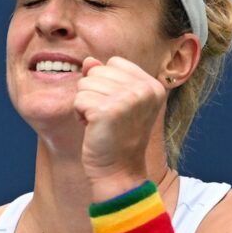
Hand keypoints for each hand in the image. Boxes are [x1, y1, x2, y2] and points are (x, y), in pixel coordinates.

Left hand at [74, 56, 168, 196]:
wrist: (119, 171)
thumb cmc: (117, 138)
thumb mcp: (118, 102)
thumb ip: (106, 78)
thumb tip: (89, 61)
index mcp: (153, 85)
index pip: (115, 62)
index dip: (106, 84)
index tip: (115, 107)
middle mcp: (144, 90)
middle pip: (97, 71)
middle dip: (94, 93)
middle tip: (106, 118)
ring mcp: (128, 99)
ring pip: (85, 84)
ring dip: (86, 105)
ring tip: (100, 123)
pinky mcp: (108, 111)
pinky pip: (79, 100)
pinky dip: (80, 115)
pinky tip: (93, 128)